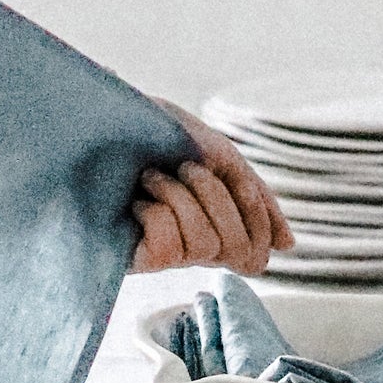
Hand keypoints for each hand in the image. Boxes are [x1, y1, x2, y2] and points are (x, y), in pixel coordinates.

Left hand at [128, 109, 293, 277]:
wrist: (94, 123)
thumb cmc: (150, 134)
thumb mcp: (214, 154)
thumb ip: (251, 193)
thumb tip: (289, 246)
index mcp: (214, 224)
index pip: (256, 251)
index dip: (257, 219)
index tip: (236, 179)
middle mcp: (192, 245)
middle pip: (237, 249)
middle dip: (216, 198)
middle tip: (186, 168)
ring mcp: (165, 254)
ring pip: (205, 247)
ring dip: (181, 199)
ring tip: (153, 177)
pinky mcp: (135, 259)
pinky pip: (169, 248)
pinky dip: (157, 213)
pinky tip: (136, 201)